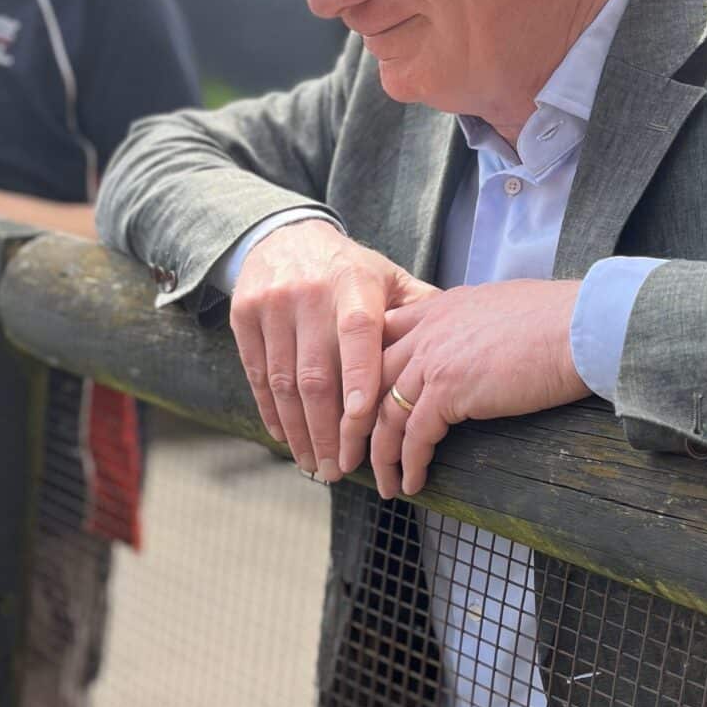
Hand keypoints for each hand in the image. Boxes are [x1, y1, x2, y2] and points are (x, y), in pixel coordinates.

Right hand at [229, 220, 435, 480]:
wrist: (285, 235)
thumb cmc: (350, 270)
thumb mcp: (387, 278)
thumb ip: (419, 312)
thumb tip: (463, 345)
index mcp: (353, 283)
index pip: (358, 334)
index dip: (359, 378)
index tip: (361, 423)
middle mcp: (308, 293)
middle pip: (316, 373)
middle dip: (328, 430)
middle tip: (339, 471)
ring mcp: (271, 305)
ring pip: (284, 382)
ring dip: (300, 431)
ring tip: (314, 465)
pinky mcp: (243, 316)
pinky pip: (257, 375)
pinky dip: (271, 412)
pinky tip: (286, 438)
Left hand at [369, 279, 587, 497]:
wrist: (585, 326)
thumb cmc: (562, 321)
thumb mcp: (502, 310)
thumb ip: (475, 326)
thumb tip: (479, 346)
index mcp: (440, 307)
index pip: (383, 337)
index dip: (367, 373)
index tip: (363, 404)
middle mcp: (427, 329)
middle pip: (370, 379)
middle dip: (356, 419)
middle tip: (353, 450)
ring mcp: (434, 358)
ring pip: (385, 413)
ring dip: (380, 454)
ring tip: (383, 482)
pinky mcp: (449, 390)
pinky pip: (414, 435)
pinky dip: (408, 464)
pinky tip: (412, 483)